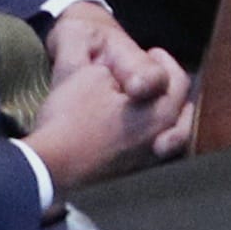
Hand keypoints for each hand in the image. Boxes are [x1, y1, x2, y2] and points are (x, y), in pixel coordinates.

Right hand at [27, 0, 196, 186]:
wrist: (48, 168)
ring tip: (150, 104)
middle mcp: (162, 139)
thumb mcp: (88, 75)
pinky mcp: (131, 176)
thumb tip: (125, 68)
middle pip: (182, 110)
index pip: (179, 81)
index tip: (152, 53)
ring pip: (173, 134)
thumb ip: (117, 67)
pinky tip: (136, 132)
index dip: (164, 61)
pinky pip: (153, 152)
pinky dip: (151, 138)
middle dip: (171, 89)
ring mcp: (148, 162)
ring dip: (167, 116)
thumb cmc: (70, 119)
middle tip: (155, 77)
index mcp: (160, 112)